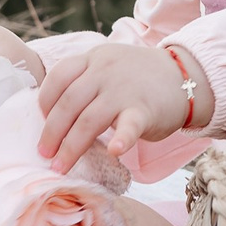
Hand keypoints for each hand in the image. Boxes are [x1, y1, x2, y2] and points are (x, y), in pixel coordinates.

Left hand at [36, 42, 208, 171]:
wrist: (185, 77)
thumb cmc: (140, 79)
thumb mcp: (108, 66)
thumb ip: (85, 82)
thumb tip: (53, 116)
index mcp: (93, 59)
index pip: (58, 77)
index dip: (44, 102)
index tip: (41, 122)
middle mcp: (105, 71)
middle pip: (68, 103)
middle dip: (52, 132)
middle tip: (44, 154)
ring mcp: (125, 90)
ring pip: (89, 120)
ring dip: (71, 147)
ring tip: (61, 166)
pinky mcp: (144, 110)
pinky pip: (129, 126)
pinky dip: (121, 140)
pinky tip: (115, 153)